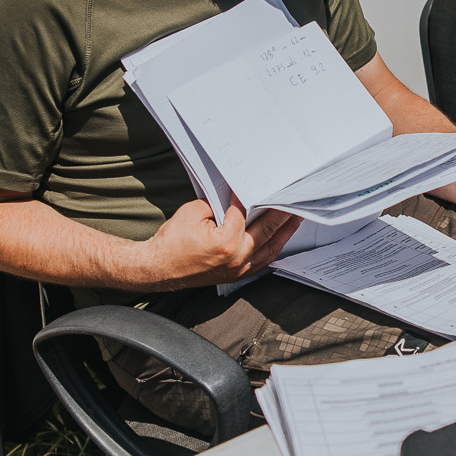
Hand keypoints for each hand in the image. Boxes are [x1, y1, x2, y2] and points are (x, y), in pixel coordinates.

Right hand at [138, 198, 300, 290]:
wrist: (159, 269)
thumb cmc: (172, 242)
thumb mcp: (192, 212)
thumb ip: (217, 203)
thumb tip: (236, 197)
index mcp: (226, 241)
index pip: (246, 211)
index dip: (252, 194)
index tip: (263, 181)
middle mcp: (237, 257)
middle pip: (268, 228)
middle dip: (283, 210)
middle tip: (295, 195)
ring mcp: (239, 268)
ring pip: (271, 247)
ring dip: (286, 230)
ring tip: (296, 215)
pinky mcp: (238, 275)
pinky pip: (264, 260)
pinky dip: (275, 246)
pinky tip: (281, 236)